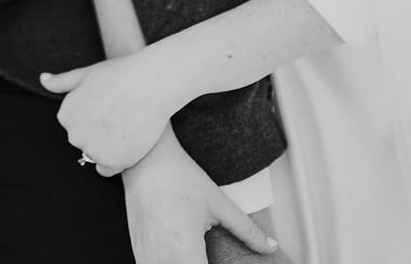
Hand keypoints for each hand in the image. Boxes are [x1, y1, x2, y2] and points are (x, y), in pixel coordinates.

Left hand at [40, 47, 182, 174]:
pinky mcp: (113, 161)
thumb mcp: (86, 73)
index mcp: (66, 115)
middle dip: (99, 132)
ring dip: (108, 146)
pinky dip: (117, 160)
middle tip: (119, 114)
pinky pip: (107, 170)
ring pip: (96, 156)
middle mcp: (75, 134)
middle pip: (84, 142)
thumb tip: (43, 79)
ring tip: (126, 123)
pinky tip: (128, 139)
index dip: (94, 116)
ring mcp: (93, 149)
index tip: (108, 105)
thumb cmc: (120, 74)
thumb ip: (62, 82)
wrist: (152, 81)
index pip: (75, 126)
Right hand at [121, 127, 278, 263]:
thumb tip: (272, 247)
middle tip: (210, 251)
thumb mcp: (218, 203)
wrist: (145, 157)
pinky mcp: (138, 252)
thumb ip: (247, 231)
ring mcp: (147, 259)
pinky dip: (172, 261)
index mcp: (186, 256)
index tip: (223, 261)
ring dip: (189, 263)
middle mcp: (162, 262)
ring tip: (198, 248)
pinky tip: (180, 247)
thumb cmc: (181, 177)